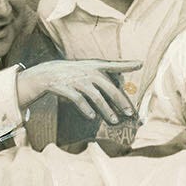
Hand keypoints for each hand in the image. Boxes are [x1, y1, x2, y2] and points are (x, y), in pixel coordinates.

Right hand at [17, 59, 141, 127]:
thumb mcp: (85, 71)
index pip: (113, 65)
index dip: (126, 64)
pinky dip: (86, 108)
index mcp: (93, 66)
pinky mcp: (65, 87)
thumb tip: (119, 92)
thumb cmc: (70, 75)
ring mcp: (76, 79)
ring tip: (114, 120)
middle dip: (120, 101)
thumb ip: (101, 77)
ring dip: (106, 109)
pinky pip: (78, 99)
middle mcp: (87, 71)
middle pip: (108, 87)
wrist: (45, 74)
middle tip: (130, 113)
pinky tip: (92, 117)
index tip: (140, 64)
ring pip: (95, 96)